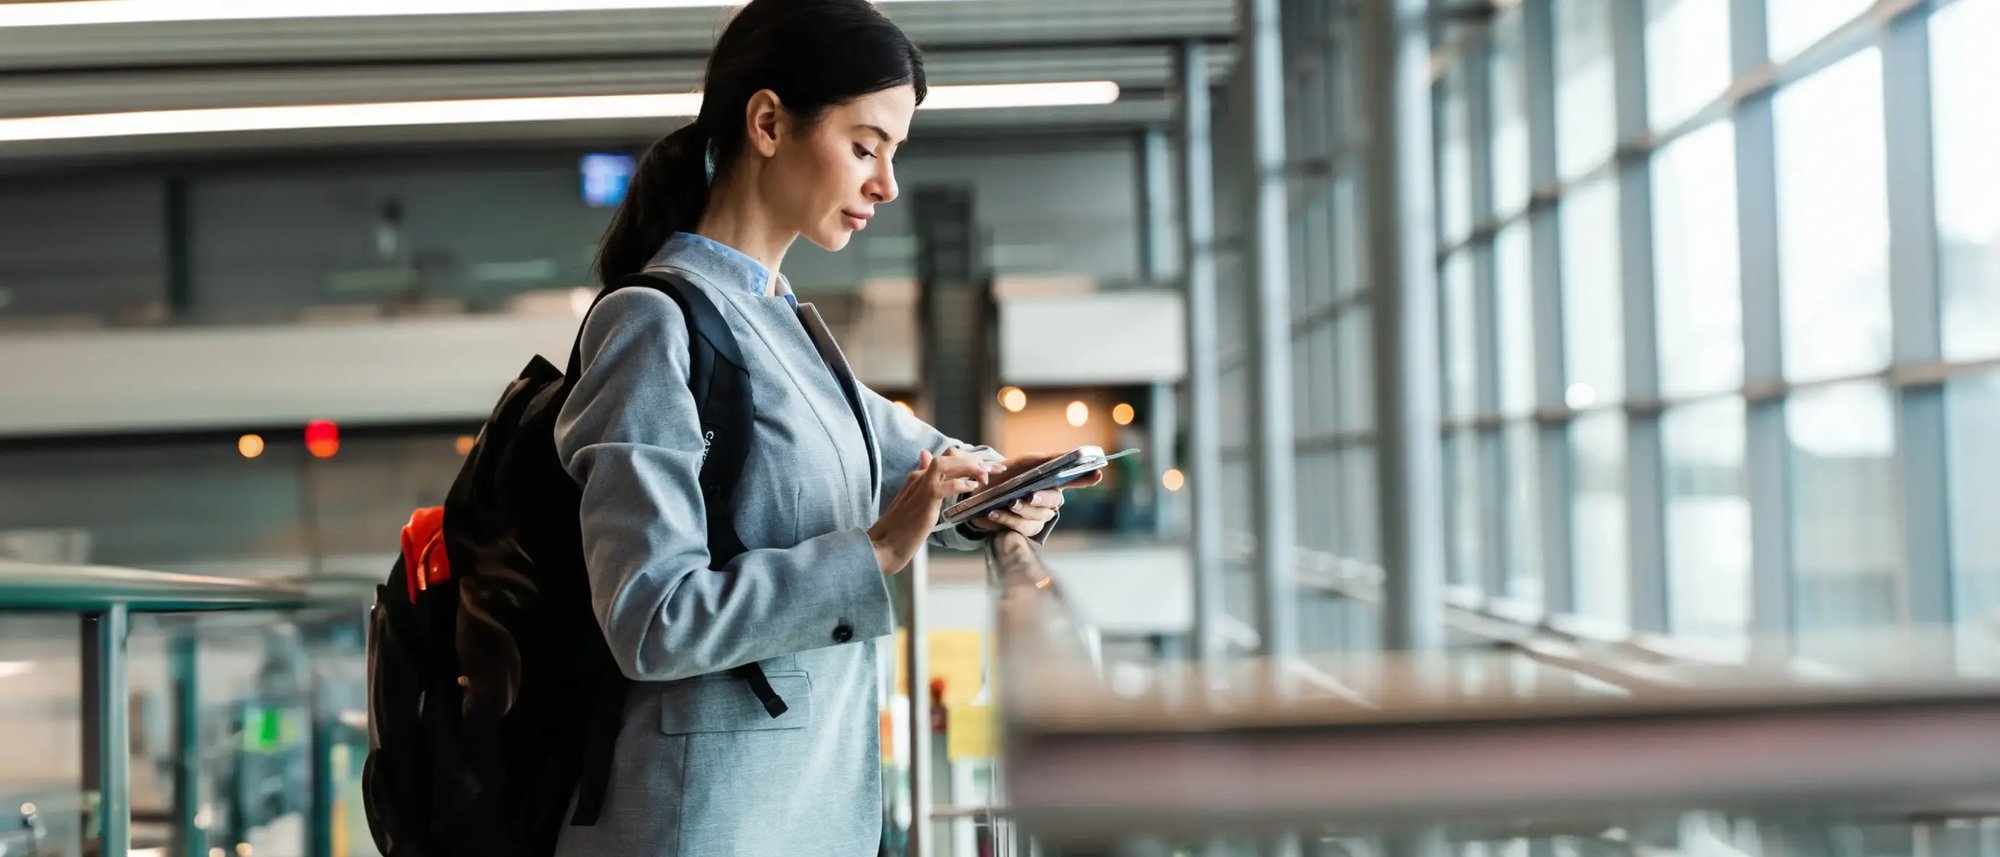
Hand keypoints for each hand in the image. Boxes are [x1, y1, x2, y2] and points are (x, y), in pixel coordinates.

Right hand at [869, 449, 1003, 573]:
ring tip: (986, 477)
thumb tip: (925, 456)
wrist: (883, 546)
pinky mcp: (925, 501)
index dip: (972, 461)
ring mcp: (921, 487)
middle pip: (950, 455)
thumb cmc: (900, 530)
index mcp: (918, 476)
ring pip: (947, 463)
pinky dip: (961, 483)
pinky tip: (973, 488)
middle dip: (977, 460)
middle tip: (998, 470)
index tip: (991, 469)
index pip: (948, 459)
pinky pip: (945, 485)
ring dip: (970, 466)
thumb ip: (923, 482)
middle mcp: (919, 477)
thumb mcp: (913, 502)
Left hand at [967, 450, 1101, 538]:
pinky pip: (1024, 527)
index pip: (1075, 479)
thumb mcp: (1025, 463)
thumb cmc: (1007, 475)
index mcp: (1052, 480)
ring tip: (1009, 503)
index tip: (1097, 473)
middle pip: (1056, 500)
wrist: (981, 493)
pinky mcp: (1026, 529)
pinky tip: (995, 512)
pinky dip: (1008, 519)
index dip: (1086, 477)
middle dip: (1043, 498)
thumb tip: (1070, 454)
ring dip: (1023, 510)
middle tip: (1030, 496)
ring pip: (1041, 516)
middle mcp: (1049, 499)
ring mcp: (1040, 516)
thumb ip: (1048, 460)